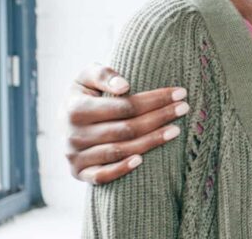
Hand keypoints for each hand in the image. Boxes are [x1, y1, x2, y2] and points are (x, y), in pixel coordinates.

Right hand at [65, 63, 188, 184]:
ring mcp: (75, 157)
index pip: (124, 106)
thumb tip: (124, 86)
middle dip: (160, 117)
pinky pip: (102, 176)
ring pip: (120, 151)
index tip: (179, 93)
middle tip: (184, 108)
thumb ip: (103, 74)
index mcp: (75, 109)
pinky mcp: (79, 173)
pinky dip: (121, 169)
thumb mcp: (87, 76)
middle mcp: (73, 135)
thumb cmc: (86, 93)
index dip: (154, 100)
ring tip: (176, 130)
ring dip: (151, 141)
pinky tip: (142, 160)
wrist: (66, 119)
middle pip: (127, 129)